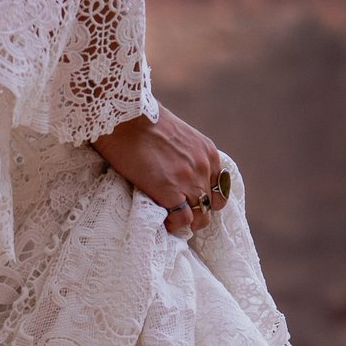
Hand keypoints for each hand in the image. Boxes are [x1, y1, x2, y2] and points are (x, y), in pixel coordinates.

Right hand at [91, 107, 223, 235]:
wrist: (125, 120)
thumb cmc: (143, 122)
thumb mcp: (179, 134)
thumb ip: (186, 153)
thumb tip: (176, 166)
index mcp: (208, 153)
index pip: (220, 187)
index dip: (207, 198)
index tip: (192, 202)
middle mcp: (203, 168)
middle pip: (212, 205)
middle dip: (198, 212)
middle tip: (181, 214)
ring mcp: (188, 182)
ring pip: (201, 217)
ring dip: (188, 222)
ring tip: (172, 221)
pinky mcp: (169, 192)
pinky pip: (182, 220)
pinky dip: (174, 225)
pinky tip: (163, 222)